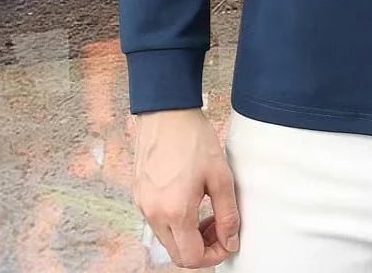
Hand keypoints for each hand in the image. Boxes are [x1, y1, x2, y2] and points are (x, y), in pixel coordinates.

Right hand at [133, 108, 240, 268]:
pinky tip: (191, 199)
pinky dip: (176, 222)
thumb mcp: (220, 175)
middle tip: (220, 225)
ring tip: (208, 210)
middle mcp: (153, 214)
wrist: (166, 112)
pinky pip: (158, 222)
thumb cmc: (193, 139)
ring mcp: (143, 205)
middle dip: (203, 247)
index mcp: (175, 212)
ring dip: (189, 235)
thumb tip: (231, 241)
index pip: (192, 258)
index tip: (229, 240)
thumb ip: (228, 213)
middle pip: (178, 253)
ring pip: (167, 239)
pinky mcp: (140, 194)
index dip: (215, 256)